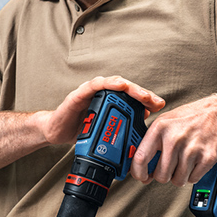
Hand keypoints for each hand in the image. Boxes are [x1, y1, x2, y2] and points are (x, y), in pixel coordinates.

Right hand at [38, 76, 165, 144]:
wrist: (56, 132)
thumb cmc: (81, 129)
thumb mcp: (105, 131)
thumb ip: (122, 126)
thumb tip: (144, 123)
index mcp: (111, 102)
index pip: (133, 97)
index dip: (147, 99)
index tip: (160, 105)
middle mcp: (103, 94)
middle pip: (127, 89)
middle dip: (143, 93)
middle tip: (154, 101)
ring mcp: (91, 92)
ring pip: (114, 84)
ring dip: (130, 87)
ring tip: (141, 95)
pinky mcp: (79, 94)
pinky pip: (95, 85)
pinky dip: (108, 84)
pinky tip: (119, 85)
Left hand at [129, 97, 216, 186]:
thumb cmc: (189, 118)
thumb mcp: (164, 122)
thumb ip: (150, 142)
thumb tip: (138, 165)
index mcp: (160, 129)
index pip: (141, 158)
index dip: (139, 173)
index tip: (142, 177)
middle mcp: (174, 139)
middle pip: (161, 175)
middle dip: (164, 176)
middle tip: (169, 168)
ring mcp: (191, 149)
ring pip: (178, 180)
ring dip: (180, 176)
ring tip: (184, 162)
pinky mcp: (207, 157)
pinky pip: (193, 179)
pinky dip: (193, 174)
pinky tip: (195, 162)